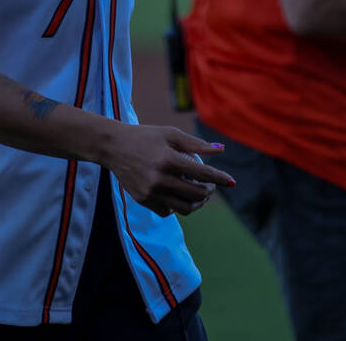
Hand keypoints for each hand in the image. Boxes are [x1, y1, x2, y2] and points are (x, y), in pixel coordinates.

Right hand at [102, 124, 234, 217]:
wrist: (113, 146)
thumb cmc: (145, 136)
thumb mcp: (170, 134)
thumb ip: (196, 144)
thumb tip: (221, 150)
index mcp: (168, 159)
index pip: (202, 173)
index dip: (220, 178)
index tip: (232, 182)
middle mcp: (160, 178)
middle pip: (196, 193)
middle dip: (210, 191)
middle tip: (212, 186)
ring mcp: (151, 192)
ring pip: (184, 207)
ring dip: (197, 203)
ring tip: (201, 195)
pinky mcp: (143, 200)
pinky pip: (168, 211)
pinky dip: (177, 206)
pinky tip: (179, 196)